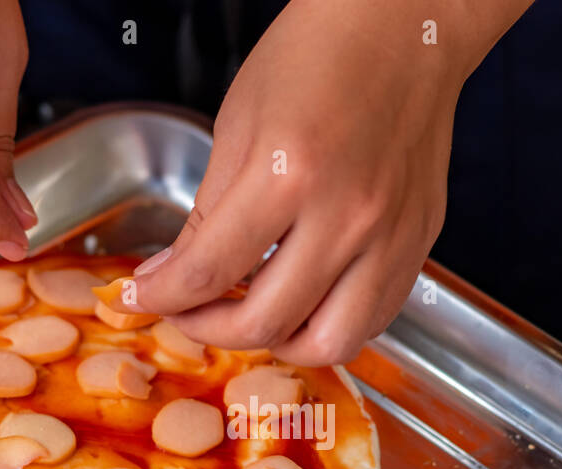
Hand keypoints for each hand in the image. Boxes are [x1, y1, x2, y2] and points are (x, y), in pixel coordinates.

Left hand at [115, 0, 528, 364]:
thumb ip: (208, 212)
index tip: (141, 300)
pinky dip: (332, 328)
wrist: (405, 28)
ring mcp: (390, 236)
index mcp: (289, 174)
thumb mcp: (238, 125)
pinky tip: (305, 305)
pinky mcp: (419, 243)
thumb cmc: (318, 57)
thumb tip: (172, 278)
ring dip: (277, 344)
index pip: (208, 272)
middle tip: (187, 313)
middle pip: (264, 322)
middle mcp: (347, 216)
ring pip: (330, 343)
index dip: (161, 299)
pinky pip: (375, 319)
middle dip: (206, 328)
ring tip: (249, 320)